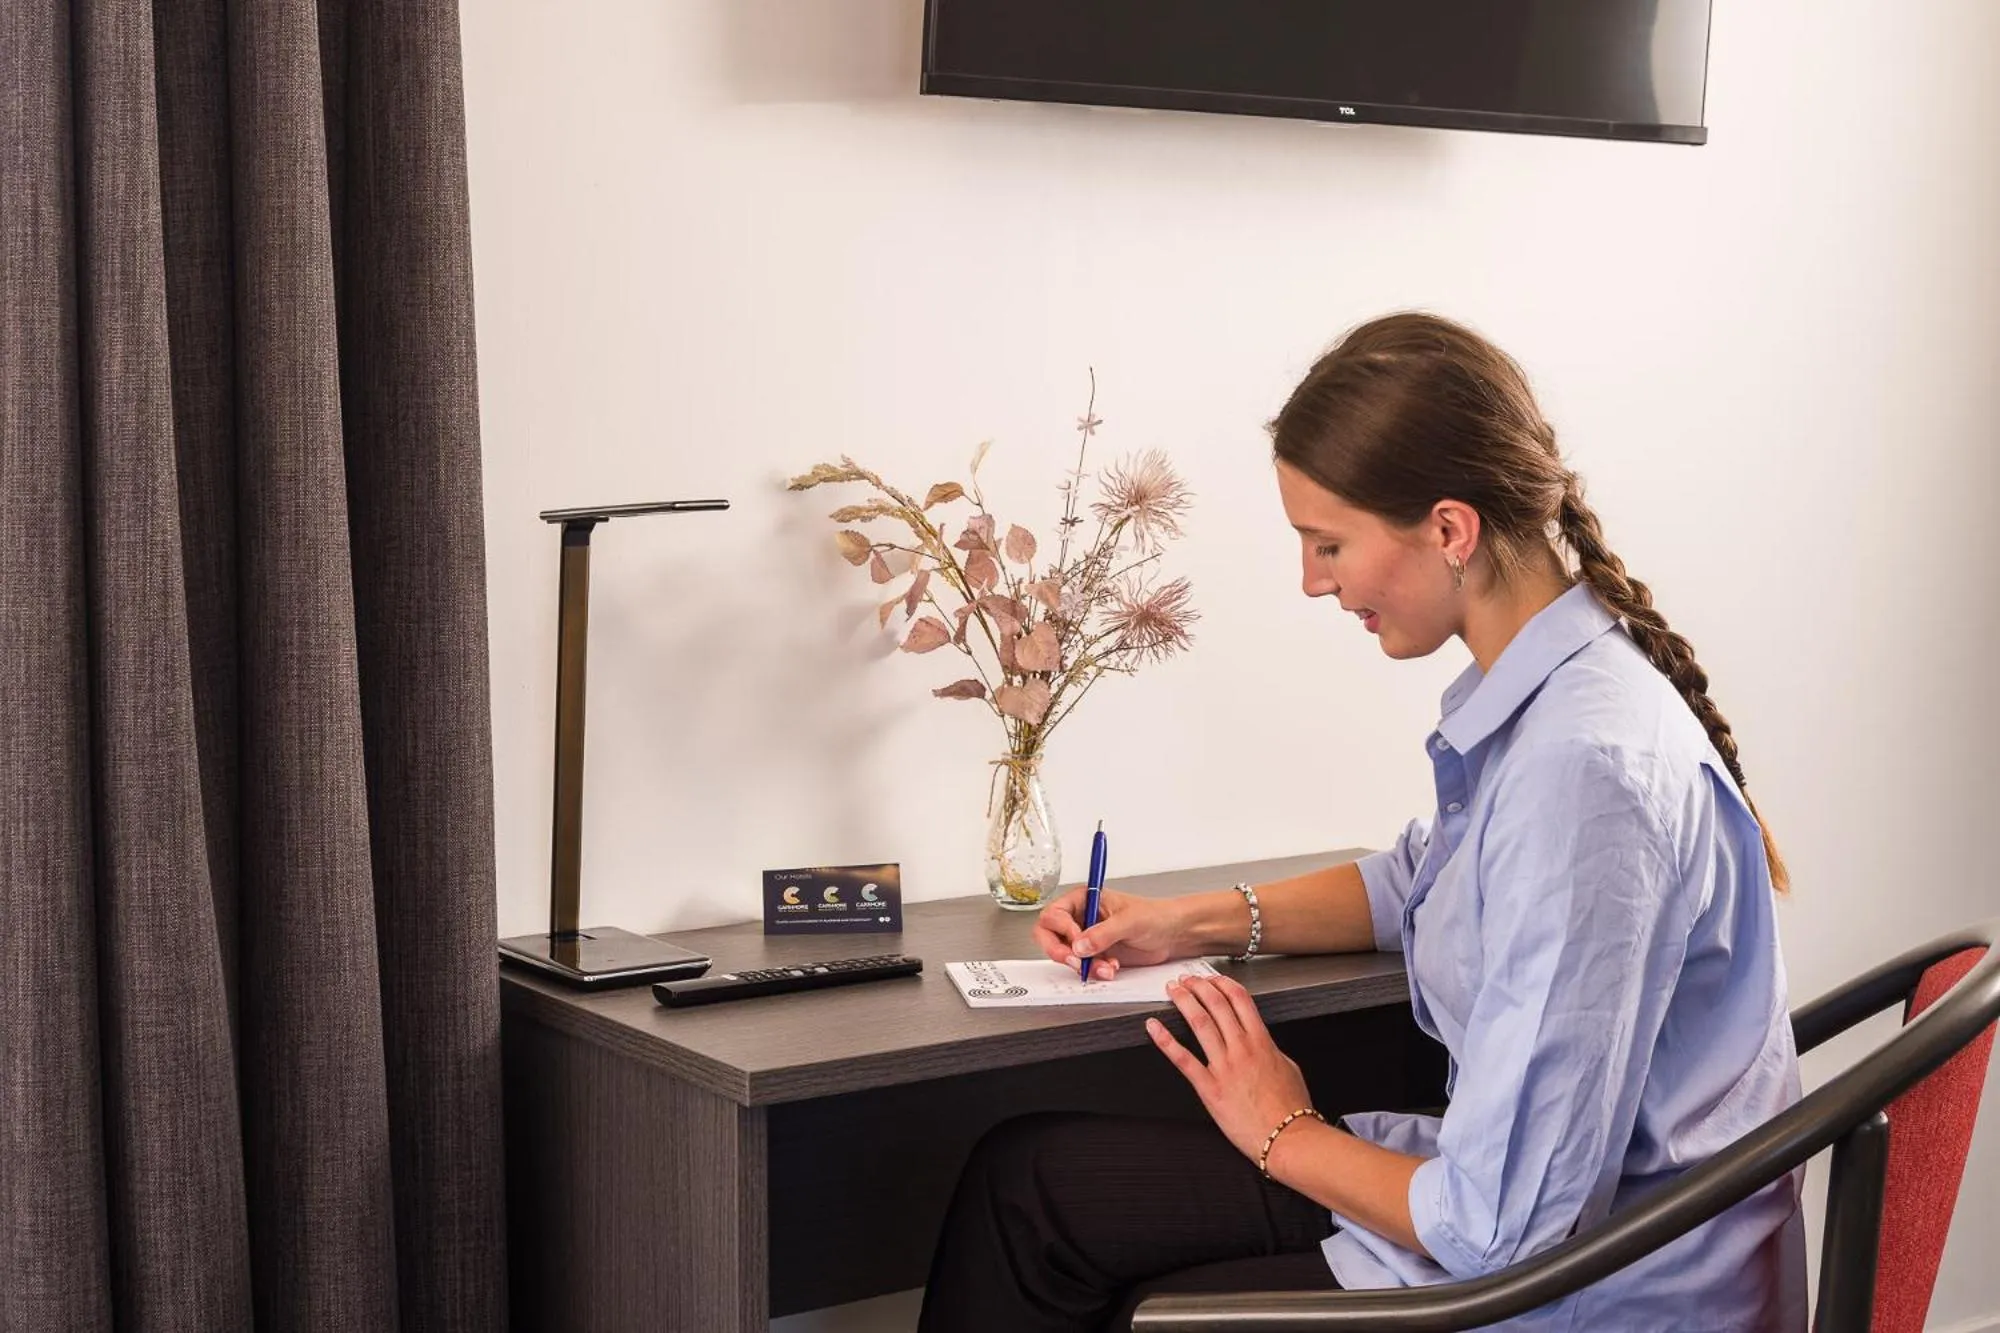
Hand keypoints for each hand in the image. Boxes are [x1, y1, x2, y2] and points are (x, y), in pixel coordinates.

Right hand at [1033, 886, 1183, 979]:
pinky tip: (1110, 968)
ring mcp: (1087, 938)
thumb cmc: (1155, 915)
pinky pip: (1082, 967)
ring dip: (1082, 965)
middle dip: (1061, 951)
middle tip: (1076, 962)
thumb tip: (1079, 945)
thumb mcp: (1129, 921)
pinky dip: (1093, 971)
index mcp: (1084, 899)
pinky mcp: (1095, 955)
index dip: (1061, 929)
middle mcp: (1081, 918)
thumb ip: (1103, 933)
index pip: (1053, 914)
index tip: (1077, 940)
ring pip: (1066, 955)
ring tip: (1105, 967)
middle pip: (1049, 935)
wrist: (1174, 935)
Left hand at [1147, 974, 1312, 1163]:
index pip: (1240, 1000)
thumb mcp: (1289, 1068)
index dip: (1222, 984)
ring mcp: (1224, 1067)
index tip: (1212, 979)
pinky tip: (1154, 1027)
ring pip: (1200, 1023)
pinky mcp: (1210, 1088)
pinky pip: (1183, 1060)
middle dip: (1199, 986)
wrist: (1288, 1138)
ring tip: (1173, 990)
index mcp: (1263, 1042)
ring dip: (1184, 1002)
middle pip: (1216, 1005)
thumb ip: (1272, 1051)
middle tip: (1187, 980)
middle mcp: (1242, 1049)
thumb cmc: (1291, 1110)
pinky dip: (1166, 1041)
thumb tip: (1263, 1043)